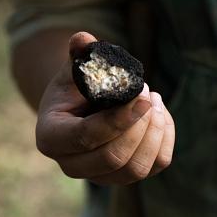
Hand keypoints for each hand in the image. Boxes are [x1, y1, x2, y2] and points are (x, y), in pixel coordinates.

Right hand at [36, 32, 174, 184]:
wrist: (78, 108)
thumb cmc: (73, 87)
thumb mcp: (71, 70)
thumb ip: (77, 55)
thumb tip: (83, 39)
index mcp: (51, 138)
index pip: (85, 138)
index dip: (117, 121)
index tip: (141, 98)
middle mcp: (71, 165)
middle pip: (113, 159)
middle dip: (138, 126)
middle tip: (146, 94)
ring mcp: (98, 176)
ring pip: (136, 169)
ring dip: (154, 133)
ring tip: (153, 100)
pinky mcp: (122, 177)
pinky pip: (154, 167)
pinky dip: (165, 140)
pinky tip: (159, 114)